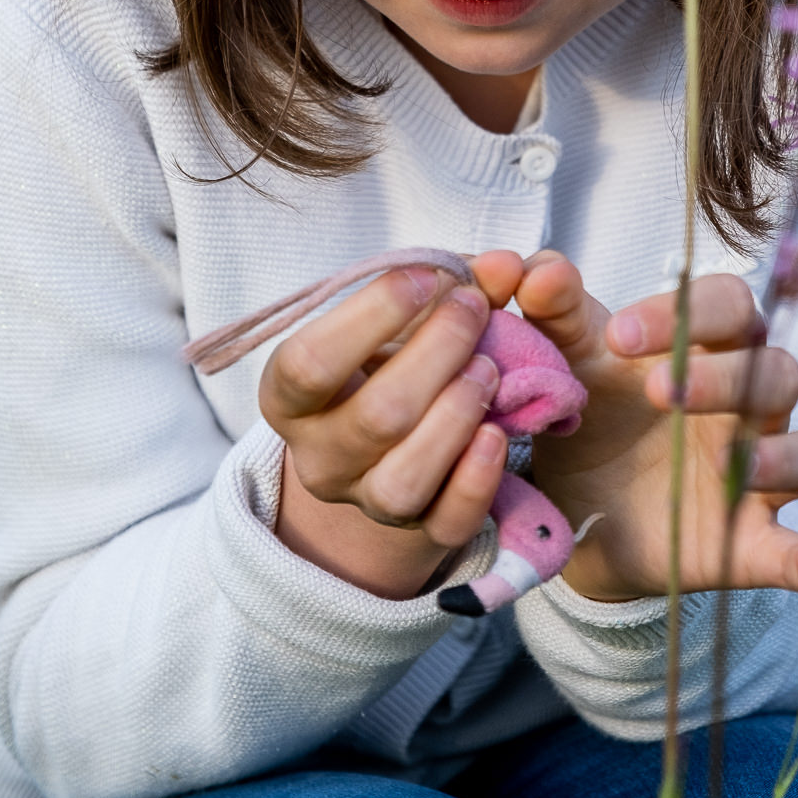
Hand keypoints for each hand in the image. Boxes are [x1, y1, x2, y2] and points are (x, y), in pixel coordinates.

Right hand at [258, 250, 525, 599]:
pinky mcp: (419, 530)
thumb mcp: (409, 311)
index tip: (426, 276)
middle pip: (374, 417)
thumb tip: (506, 267)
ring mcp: (366, 500)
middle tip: (474, 307)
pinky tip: (496, 433)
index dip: (370, 316)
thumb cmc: (396, 351)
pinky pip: (446, 524)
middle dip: (436, 353)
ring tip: (488, 369)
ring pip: (404, 482)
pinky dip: (476, 480)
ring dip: (455, 417)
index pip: (309, 363)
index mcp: (290, 396)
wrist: (399, 431)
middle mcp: (319, 456)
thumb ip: (457, 281)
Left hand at [518, 252, 797, 603]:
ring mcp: (759, 474)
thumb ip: (556, 312)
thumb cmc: (595, 410)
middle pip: (777, 371)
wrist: (579, 508)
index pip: (729, 305)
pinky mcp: (751, 541)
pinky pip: (795, 548)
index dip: (686, 312)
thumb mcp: (572, 360)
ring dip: (777, 455)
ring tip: (727, 464)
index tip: (618, 337)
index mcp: (710, 347)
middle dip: (725, 378)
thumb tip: (536, 272)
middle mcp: (748, 405)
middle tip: (659, 390)